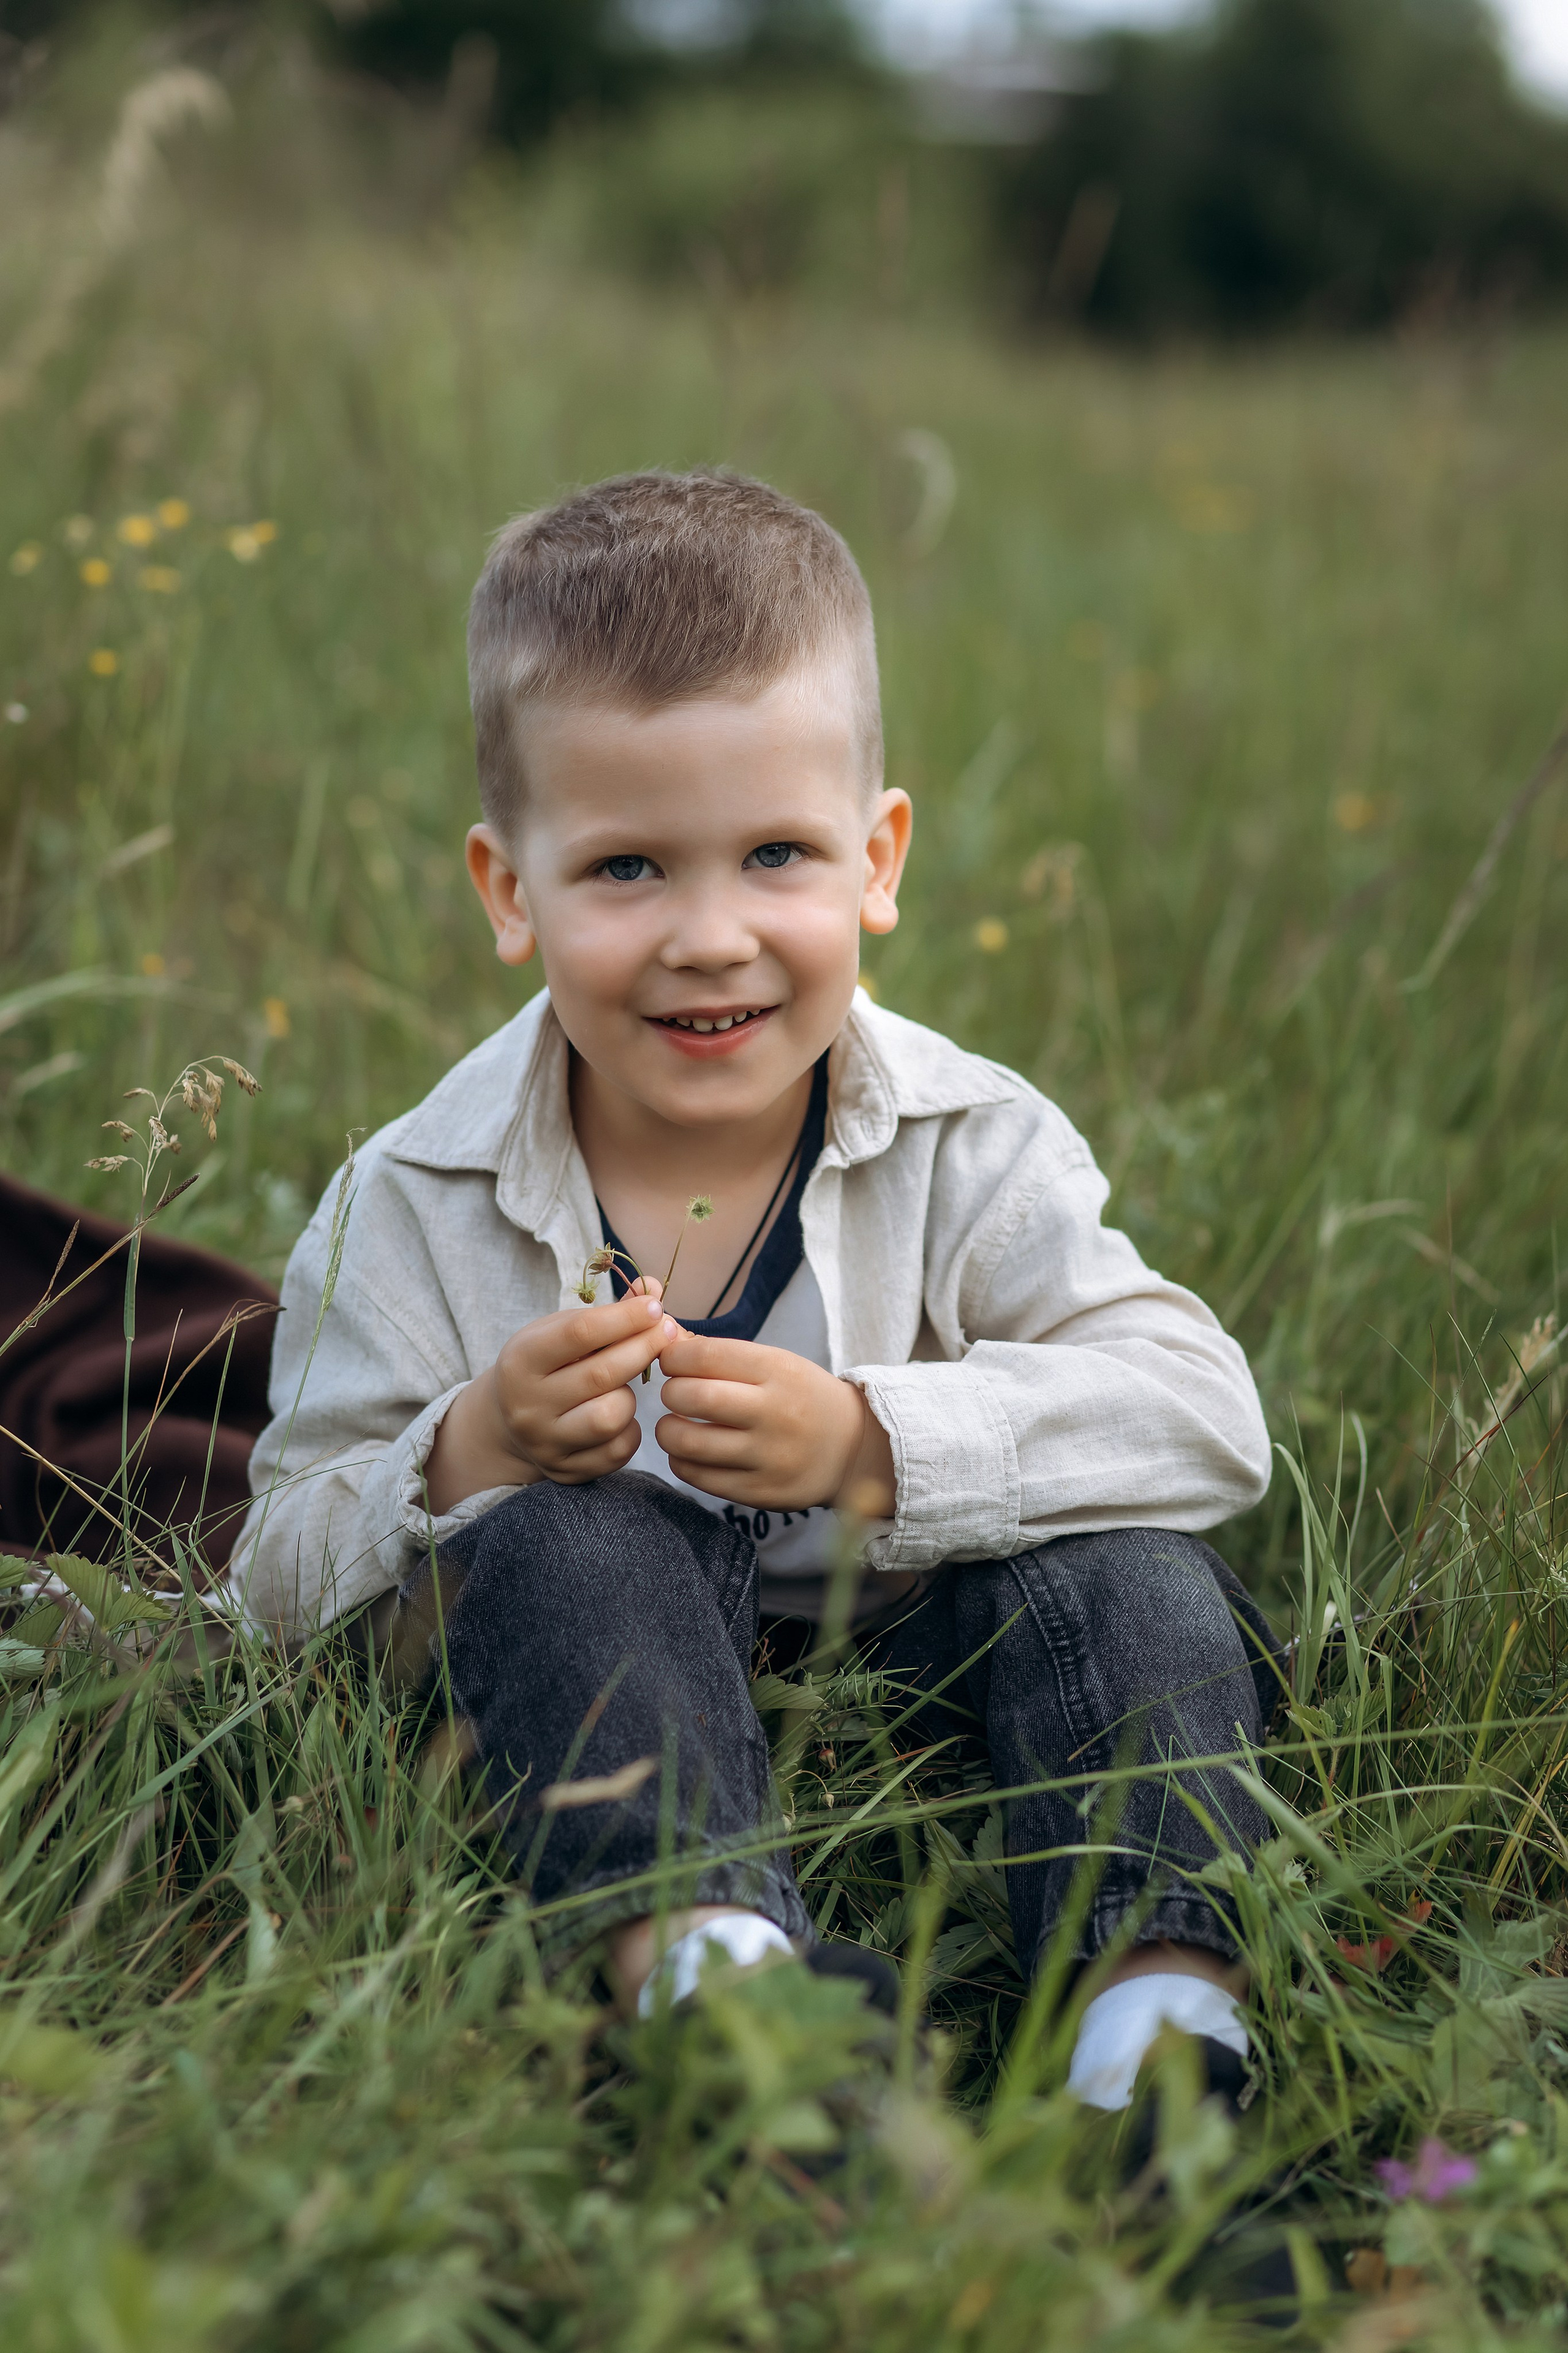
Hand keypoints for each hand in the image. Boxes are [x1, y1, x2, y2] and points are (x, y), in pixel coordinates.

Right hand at [424, 1285, 674, 1513]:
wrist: (506, 1422)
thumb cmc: (545, 1364)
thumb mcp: (560, 1330)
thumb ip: (607, 1311)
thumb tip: (653, 1286)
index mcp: (521, 1361)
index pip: (579, 1333)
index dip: (624, 1318)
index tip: (654, 1306)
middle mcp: (527, 1406)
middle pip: (602, 1374)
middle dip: (644, 1347)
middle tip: (668, 1331)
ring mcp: (545, 1443)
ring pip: (611, 1417)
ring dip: (631, 1396)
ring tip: (627, 1384)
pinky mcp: (566, 1472)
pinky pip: (618, 1450)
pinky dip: (630, 1429)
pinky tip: (621, 1414)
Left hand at [654, 1333, 896, 1515]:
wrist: (851, 1449)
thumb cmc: (801, 1397)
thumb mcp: (776, 1363)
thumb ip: (721, 1354)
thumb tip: (666, 1338)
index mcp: (778, 1371)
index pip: (704, 1355)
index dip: (674, 1357)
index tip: (674, 1363)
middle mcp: (773, 1413)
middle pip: (693, 1397)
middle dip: (670, 1393)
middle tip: (676, 1395)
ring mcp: (767, 1456)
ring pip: (688, 1443)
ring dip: (667, 1430)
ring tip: (675, 1425)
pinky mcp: (759, 1491)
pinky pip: (697, 1477)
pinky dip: (681, 1461)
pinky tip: (690, 1452)